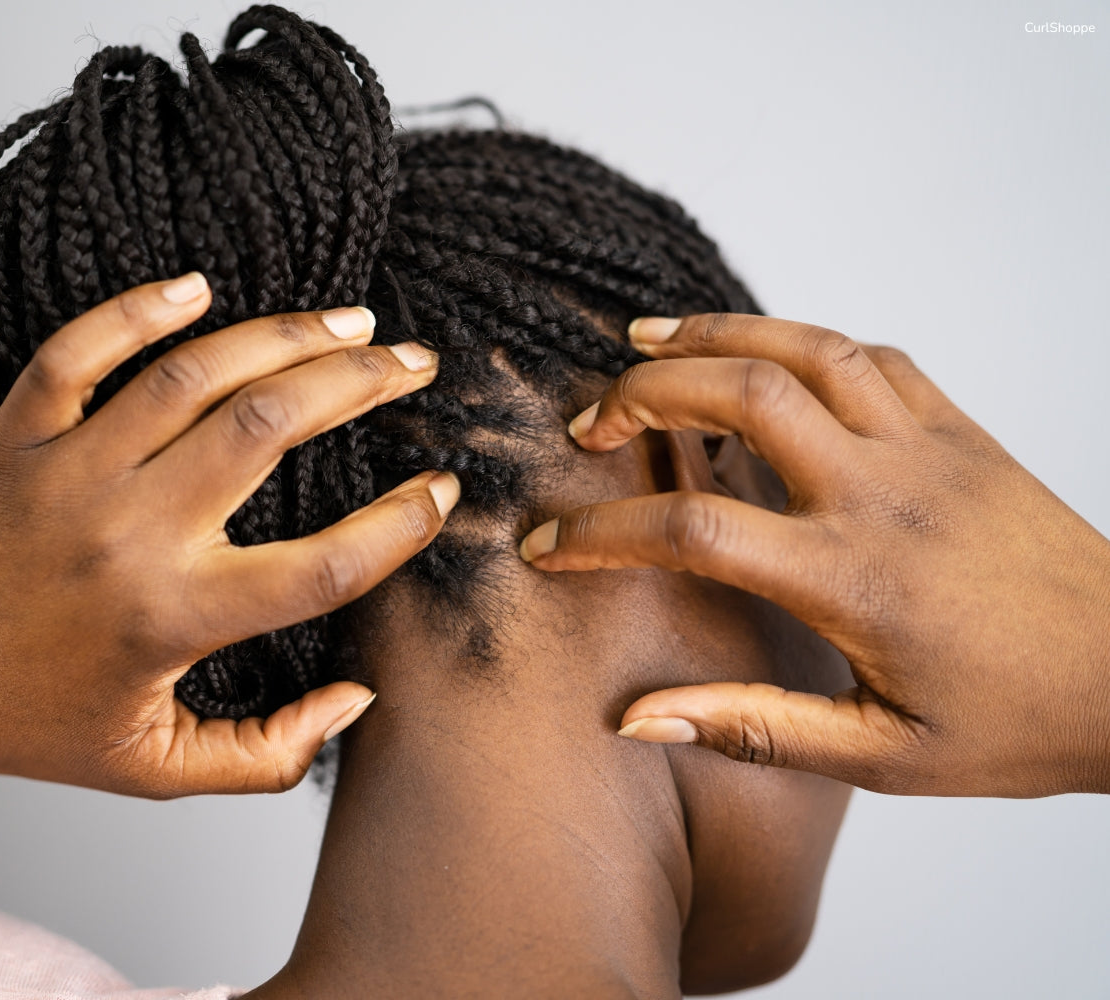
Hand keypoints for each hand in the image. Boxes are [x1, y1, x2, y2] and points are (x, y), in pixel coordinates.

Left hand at [0, 273, 456, 796]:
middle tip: (412, 362)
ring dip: (283, 337)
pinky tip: (200, 286)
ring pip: (193, 377)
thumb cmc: (34, 722)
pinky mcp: (17, 436)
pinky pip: (79, 351)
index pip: (321, 567)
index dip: (398, 527)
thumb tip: (357, 700)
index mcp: (173, 618)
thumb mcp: (157, 768)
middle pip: (269, 431)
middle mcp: (128, 535)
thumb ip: (268, 755)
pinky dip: (137, 308)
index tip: (439, 491)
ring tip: (347, 321)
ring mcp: (68, 474)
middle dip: (360, 383)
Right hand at [520, 313, 1109, 796]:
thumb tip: (634, 719)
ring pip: (803, 350)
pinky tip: (762, 356)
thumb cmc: (1016, 724)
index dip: (602, 532)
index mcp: (851, 579)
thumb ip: (751, 730)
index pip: (693, 528)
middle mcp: (881, 494)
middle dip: (644, 392)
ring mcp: (926, 449)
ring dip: (713, 335)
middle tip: (590, 421)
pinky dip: (800, 340)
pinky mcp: (961, 431)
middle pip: (740, 395)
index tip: (547, 544)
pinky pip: (871, 356)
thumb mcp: (880, 756)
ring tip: (644, 340)